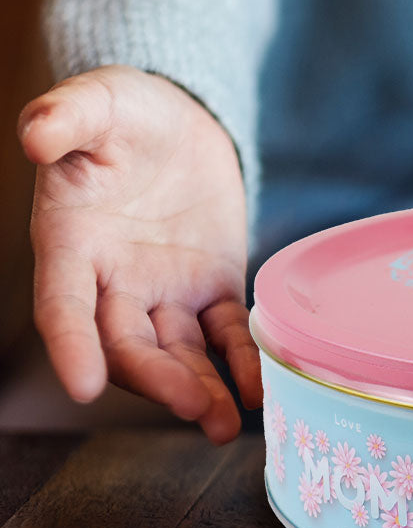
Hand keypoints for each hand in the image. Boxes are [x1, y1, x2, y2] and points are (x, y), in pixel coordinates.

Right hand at [19, 65, 261, 442]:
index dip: (71, 347)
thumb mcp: (97, 101)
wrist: (178, 118)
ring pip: (179, 352)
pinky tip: (259, 390)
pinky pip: (226, 333)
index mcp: (72, 245)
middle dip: (159, 380)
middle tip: (195, 408)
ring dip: (201, 389)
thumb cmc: (124, 111)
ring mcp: (166, 291)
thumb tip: (37, 135)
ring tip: (228, 425)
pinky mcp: (213, 288)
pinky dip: (241, 361)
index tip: (83, 386)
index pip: (63, 307)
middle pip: (129, 345)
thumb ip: (67, 117)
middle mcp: (115, 281)